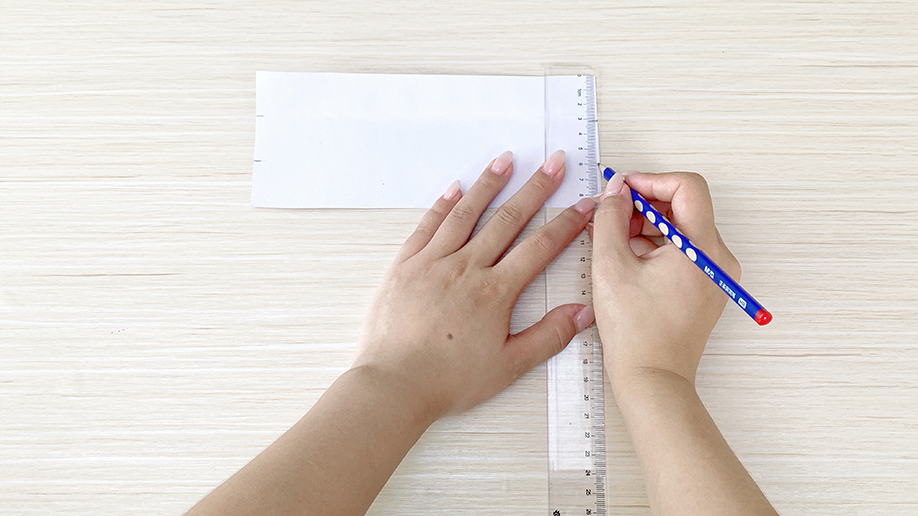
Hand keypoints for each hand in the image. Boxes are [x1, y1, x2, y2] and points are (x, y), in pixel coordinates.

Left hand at [353, 150, 595, 419]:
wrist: (394, 384)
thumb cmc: (448, 380)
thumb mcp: (508, 366)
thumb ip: (548, 336)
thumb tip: (582, 313)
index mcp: (495, 292)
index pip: (540, 247)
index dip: (566, 223)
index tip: (583, 204)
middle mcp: (466, 268)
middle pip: (508, 219)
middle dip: (536, 188)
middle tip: (554, 162)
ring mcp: (433, 263)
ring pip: (466, 214)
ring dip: (489, 184)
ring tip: (506, 160)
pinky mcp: (405, 266)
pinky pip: (427, 226)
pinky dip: (442, 205)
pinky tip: (455, 189)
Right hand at [591, 172, 739, 392]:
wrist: (652, 379)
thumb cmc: (636, 333)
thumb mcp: (611, 265)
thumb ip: (611, 218)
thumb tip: (616, 191)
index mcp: (703, 249)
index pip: (687, 188)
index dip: (652, 180)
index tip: (624, 188)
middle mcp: (718, 258)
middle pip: (685, 207)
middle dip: (645, 204)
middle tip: (612, 213)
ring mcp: (716, 275)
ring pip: (682, 229)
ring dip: (648, 225)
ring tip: (613, 240)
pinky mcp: (707, 287)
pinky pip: (684, 251)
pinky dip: (657, 245)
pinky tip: (628, 258)